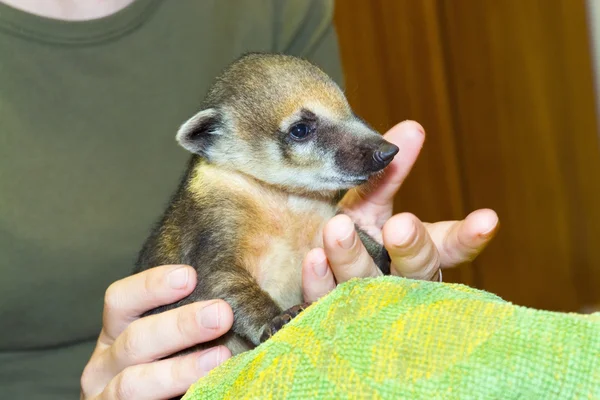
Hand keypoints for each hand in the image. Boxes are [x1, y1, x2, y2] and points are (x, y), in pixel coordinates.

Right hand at [80, 265, 233, 399]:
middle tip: (222, 314)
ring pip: (134, 382)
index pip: (120, 299)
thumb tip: (237, 285)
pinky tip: (206, 389)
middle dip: (180, 325)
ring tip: (221, 357)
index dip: (152, 285)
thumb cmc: (170, 368)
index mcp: (117, 332)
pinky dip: (177, 394)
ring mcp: (106, 396)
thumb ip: (194, 316)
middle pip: (135, 338)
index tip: (190, 276)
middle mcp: (105, 363)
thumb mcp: (173, 340)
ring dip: (179, 369)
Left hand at [301, 120, 498, 301]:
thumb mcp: (371, 203)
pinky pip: (326, 299)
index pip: (451, 246)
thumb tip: (413, 128)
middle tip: (401, 226)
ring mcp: (367, 301)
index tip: (487, 219)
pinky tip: (314, 258)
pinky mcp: (332, 311)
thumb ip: (389, 174)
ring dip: (353, 256)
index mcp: (417, 251)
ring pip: (368, 284)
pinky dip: (320, 279)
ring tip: (337, 228)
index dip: (470, 237)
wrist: (315, 271)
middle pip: (416, 269)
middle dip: (411, 247)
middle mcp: (399, 279)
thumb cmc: (356, 235)